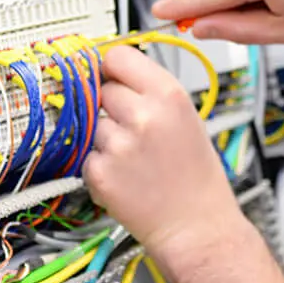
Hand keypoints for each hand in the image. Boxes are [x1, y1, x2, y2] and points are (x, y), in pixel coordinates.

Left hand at [84, 45, 240, 254]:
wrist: (197, 226)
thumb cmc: (195, 175)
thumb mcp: (185, 117)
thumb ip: (149, 90)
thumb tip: (110, 70)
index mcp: (169, 95)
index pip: (117, 55)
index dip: (110, 66)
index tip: (108, 74)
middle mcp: (143, 116)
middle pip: (101, 89)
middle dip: (111, 107)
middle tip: (134, 130)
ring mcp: (119, 145)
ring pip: (91, 123)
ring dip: (105, 138)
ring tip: (133, 159)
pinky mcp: (100, 173)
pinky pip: (86, 155)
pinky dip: (100, 166)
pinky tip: (125, 178)